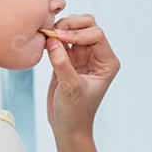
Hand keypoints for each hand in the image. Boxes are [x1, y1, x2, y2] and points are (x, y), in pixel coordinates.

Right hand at [44, 15, 119, 136]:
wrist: (68, 126)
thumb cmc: (76, 112)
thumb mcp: (70, 88)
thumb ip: (62, 64)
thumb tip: (52, 40)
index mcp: (107, 62)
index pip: (96, 34)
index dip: (78, 33)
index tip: (59, 39)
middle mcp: (97, 56)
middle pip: (87, 26)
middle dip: (70, 25)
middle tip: (52, 33)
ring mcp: (82, 56)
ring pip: (74, 29)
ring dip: (60, 30)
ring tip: (46, 37)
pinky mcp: (68, 59)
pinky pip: (61, 41)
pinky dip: (52, 39)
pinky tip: (44, 43)